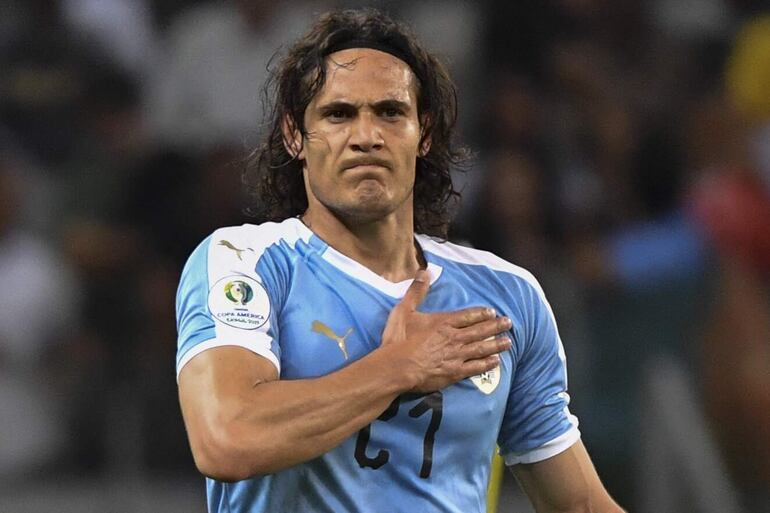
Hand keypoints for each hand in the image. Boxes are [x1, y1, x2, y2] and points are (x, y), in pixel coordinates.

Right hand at [380, 269, 511, 392]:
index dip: (481, 313)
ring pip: (481, 348)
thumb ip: (416, 291)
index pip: (467, 316)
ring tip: (508, 342)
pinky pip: (475, 367)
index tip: (493, 312)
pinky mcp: (454, 373)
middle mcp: (454, 338)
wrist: (396, 367)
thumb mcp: (404, 310)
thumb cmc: (398, 340)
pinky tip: (496, 362)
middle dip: (495, 326)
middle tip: (509, 323)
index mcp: (443, 322)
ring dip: (496, 344)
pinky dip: (487, 364)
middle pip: (479, 331)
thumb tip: (425, 271)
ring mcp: (456, 356)